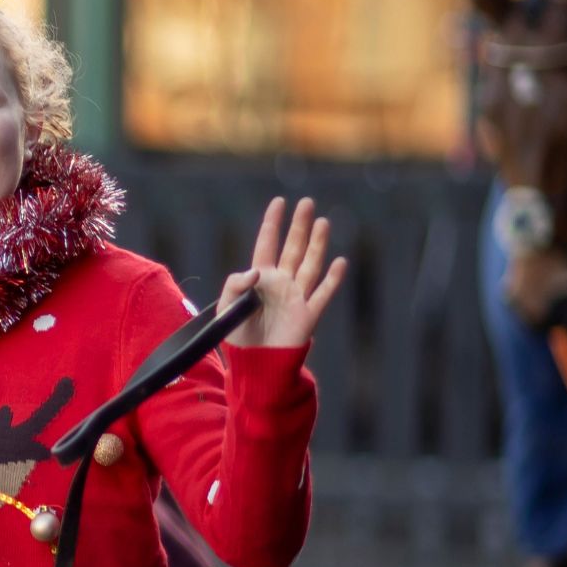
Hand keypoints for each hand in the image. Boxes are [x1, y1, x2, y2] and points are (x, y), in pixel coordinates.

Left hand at [220, 197, 347, 347]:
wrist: (255, 364)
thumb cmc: (238, 336)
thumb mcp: (226, 308)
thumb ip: (235, 285)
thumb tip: (256, 270)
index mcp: (260, 279)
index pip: (267, 244)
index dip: (272, 223)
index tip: (279, 202)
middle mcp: (281, 283)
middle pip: (293, 248)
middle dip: (299, 226)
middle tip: (307, 203)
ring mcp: (296, 297)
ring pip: (310, 264)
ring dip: (317, 244)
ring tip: (322, 222)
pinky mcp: (308, 314)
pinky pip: (323, 294)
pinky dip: (333, 279)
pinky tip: (340, 262)